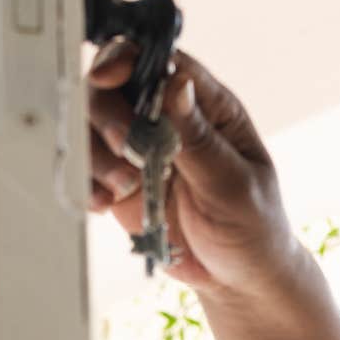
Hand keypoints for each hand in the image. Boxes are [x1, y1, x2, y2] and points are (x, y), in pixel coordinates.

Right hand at [86, 45, 309, 296]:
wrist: (238, 279)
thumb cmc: (253, 226)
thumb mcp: (234, 184)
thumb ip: (200, 137)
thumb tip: (176, 85)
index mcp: (207, 106)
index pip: (161, 64)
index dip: (128, 60)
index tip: (108, 77)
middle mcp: (168, 120)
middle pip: (115, 87)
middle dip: (109, 115)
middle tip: (125, 149)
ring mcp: (141, 150)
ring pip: (92, 126)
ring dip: (97, 154)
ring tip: (124, 187)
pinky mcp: (121, 183)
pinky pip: (86, 170)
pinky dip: (86, 183)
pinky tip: (106, 203)